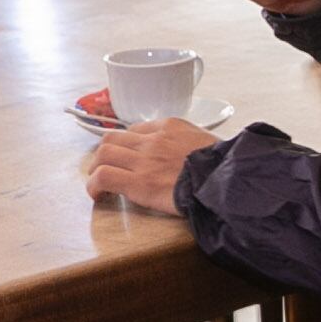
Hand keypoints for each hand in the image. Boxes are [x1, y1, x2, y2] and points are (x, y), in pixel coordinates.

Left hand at [83, 119, 218, 213]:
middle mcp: (153, 139)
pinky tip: (98, 195)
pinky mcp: (138, 182)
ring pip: (103, 154)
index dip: (126, 146)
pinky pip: (104, 177)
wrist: (226, 181)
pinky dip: (94, 185)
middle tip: (105, 169)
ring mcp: (144, 160)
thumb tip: (182, 152)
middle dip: (104, 155)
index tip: (126, 159)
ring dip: (96, 169)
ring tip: (99, 183)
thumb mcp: (207, 141)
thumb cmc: (224, 166)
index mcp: (170, 126)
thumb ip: (188, 141)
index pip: (135, 130)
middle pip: (112, 139)